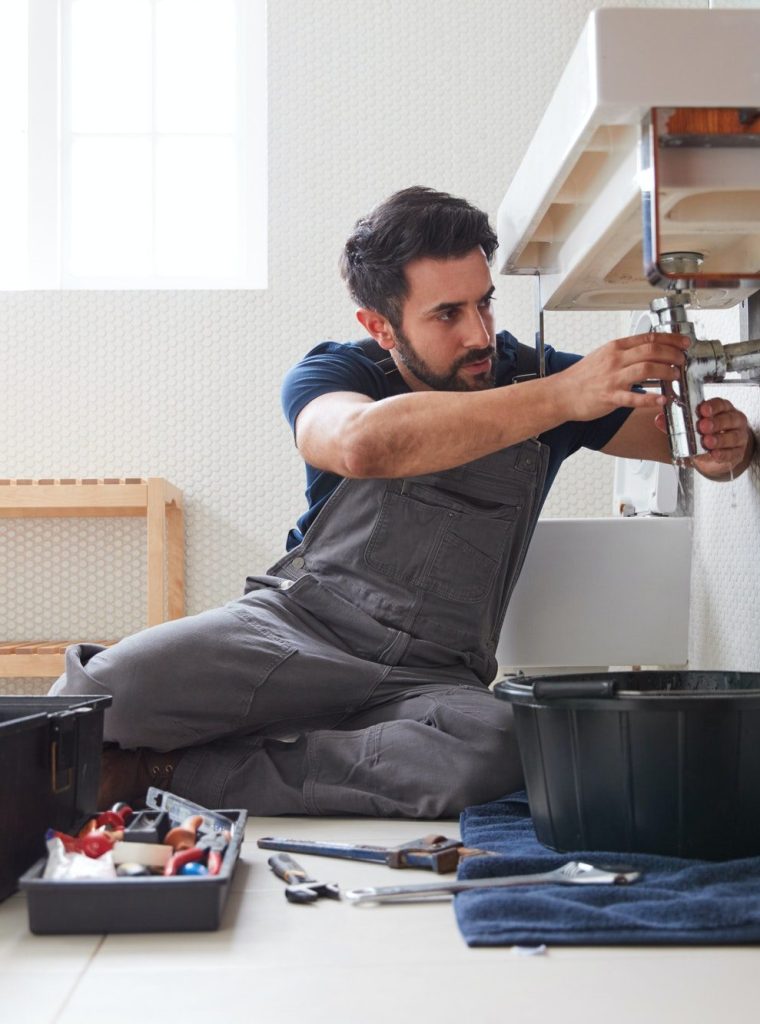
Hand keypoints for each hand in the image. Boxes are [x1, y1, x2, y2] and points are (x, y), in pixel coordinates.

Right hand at [557, 332, 688, 421]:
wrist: (561, 393)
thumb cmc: (581, 378)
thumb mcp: (603, 356)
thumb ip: (624, 353)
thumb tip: (646, 351)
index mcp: (615, 348)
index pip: (648, 338)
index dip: (671, 339)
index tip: (683, 343)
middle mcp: (615, 360)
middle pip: (652, 350)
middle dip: (673, 354)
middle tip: (683, 360)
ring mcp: (613, 378)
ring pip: (647, 369)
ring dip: (667, 371)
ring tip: (676, 376)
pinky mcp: (610, 397)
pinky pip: (634, 397)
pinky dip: (651, 398)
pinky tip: (663, 400)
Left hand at [655, 397, 754, 478]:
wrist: (716, 452)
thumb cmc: (706, 433)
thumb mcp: (690, 426)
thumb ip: (675, 422)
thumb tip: (659, 418)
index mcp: (722, 409)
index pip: (720, 404)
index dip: (712, 406)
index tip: (702, 410)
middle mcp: (733, 420)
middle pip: (728, 419)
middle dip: (716, 422)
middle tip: (703, 426)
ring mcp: (738, 436)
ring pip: (733, 436)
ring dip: (719, 439)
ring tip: (707, 441)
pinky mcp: (737, 452)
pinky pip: (732, 453)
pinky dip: (723, 454)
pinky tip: (714, 454)